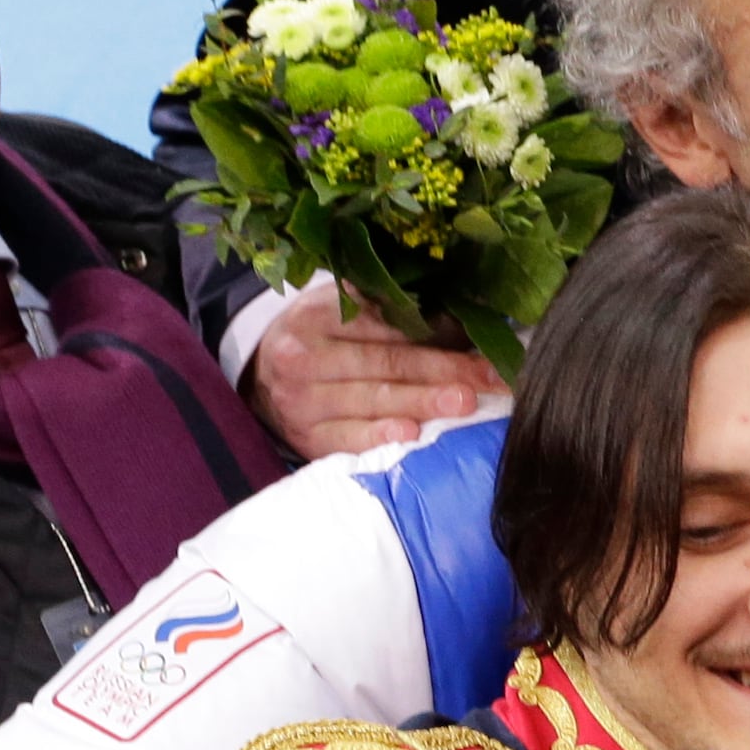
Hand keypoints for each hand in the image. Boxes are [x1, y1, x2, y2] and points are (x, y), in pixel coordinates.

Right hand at [241, 283, 501, 458]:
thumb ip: (394, 310)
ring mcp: (300, 401)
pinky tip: (411, 434)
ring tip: (463, 403)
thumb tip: (468, 317)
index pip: (383, 323)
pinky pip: (347, 439)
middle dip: (441, 370)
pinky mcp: (305, 437)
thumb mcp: (346, 309)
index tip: (482, 342)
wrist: (262, 376)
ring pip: (370, 401)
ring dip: (421, 403)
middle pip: (383, 363)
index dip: (436, 331)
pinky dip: (381, 436)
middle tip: (486, 377)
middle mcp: (301, 358)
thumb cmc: (324, 336)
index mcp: (315, 314)